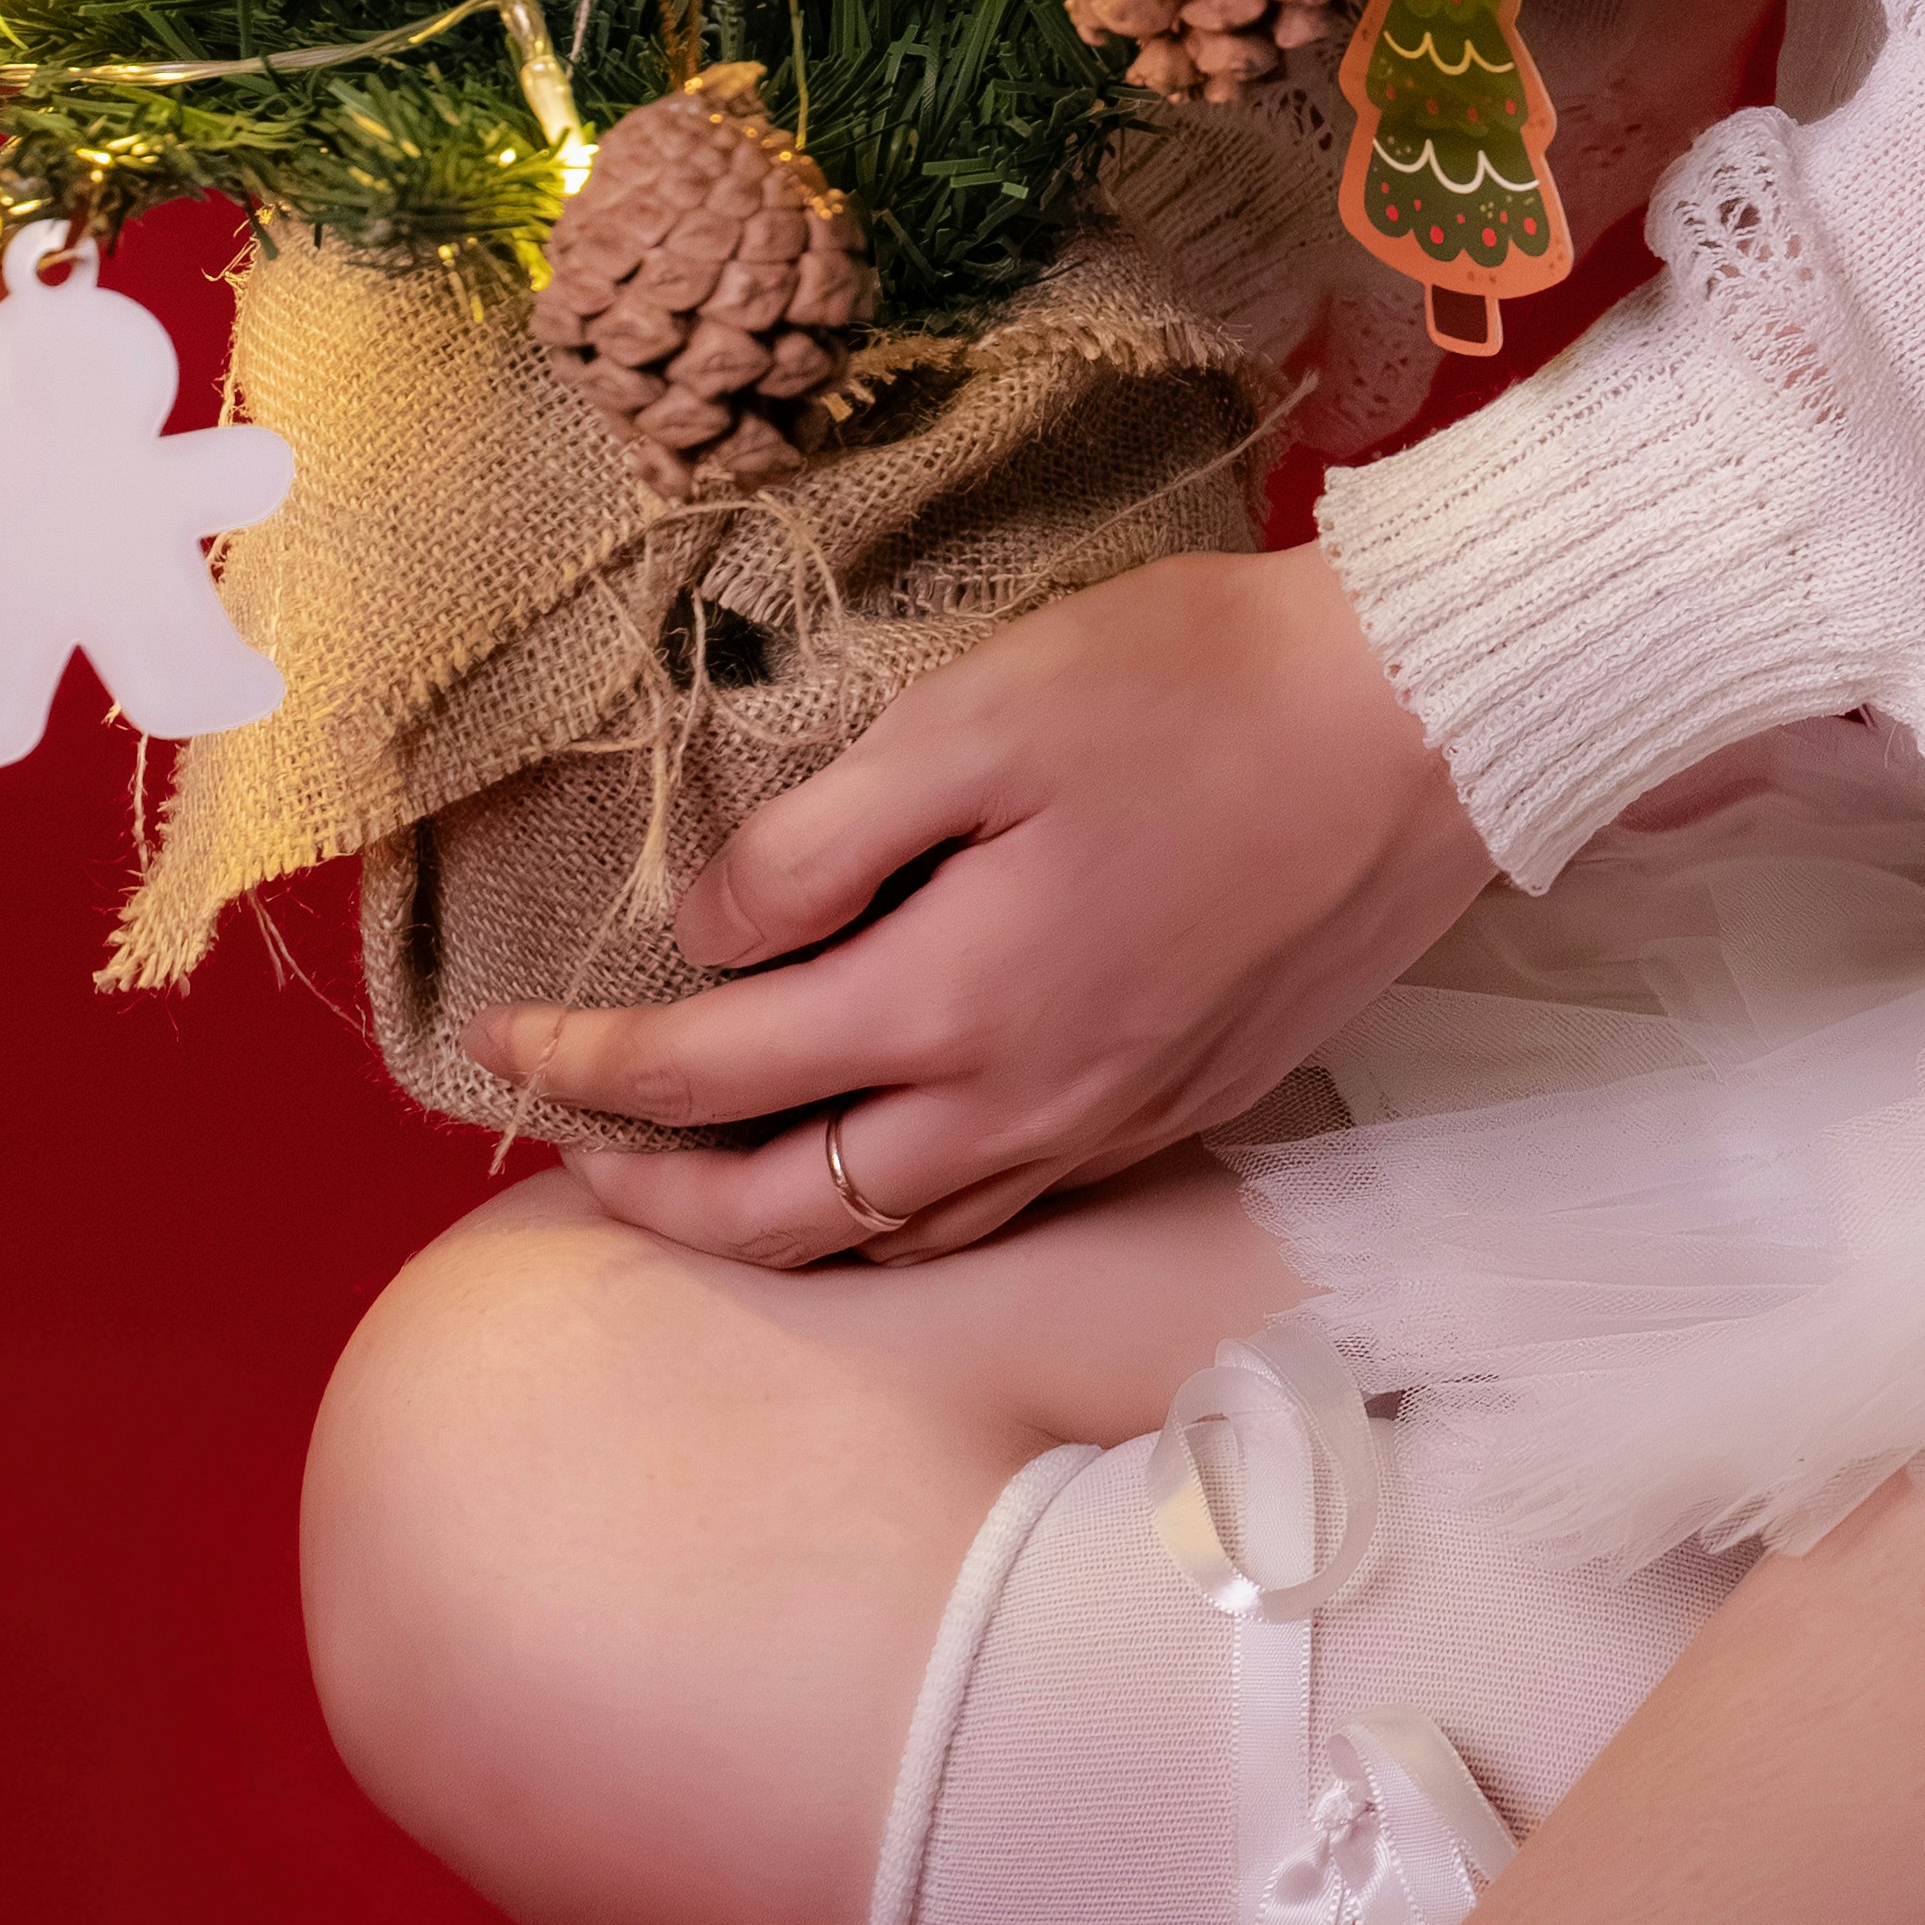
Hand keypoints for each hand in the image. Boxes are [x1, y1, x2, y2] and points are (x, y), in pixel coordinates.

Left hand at [472, 536, 1490, 1266]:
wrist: (1426, 725)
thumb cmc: (1199, 685)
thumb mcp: (980, 712)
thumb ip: (822, 839)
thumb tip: (712, 935)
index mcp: (952, 1004)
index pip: (714, 1069)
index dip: (587, 1059)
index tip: (498, 1033)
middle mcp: (1019, 1106)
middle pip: (786, 1211)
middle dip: (650, 1189)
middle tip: (564, 1142)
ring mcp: (1107, 1124)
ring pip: (895, 1239)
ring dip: (771, 1222)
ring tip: (699, 1175)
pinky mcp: (1178, 1108)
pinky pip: (1000, 1213)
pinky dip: (900, 1216)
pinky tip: (885, 1160)